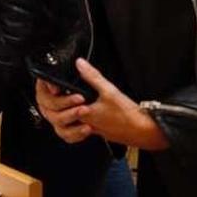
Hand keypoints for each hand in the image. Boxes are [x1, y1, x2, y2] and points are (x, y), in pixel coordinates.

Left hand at [36, 58, 169, 150]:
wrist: (143, 131)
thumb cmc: (128, 114)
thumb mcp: (109, 90)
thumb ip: (92, 77)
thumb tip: (79, 64)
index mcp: (84, 114)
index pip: (59, 109)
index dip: (54, 98)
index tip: (54, 87)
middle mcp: (84, 124)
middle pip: (59, 121)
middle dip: (54, 108)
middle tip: (53, 95)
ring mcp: (90, 130)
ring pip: (66, 130)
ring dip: (62, 119)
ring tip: (62, 106)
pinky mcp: (98, 132)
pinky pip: (78, 132)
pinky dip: (74, 126)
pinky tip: (80, 115)